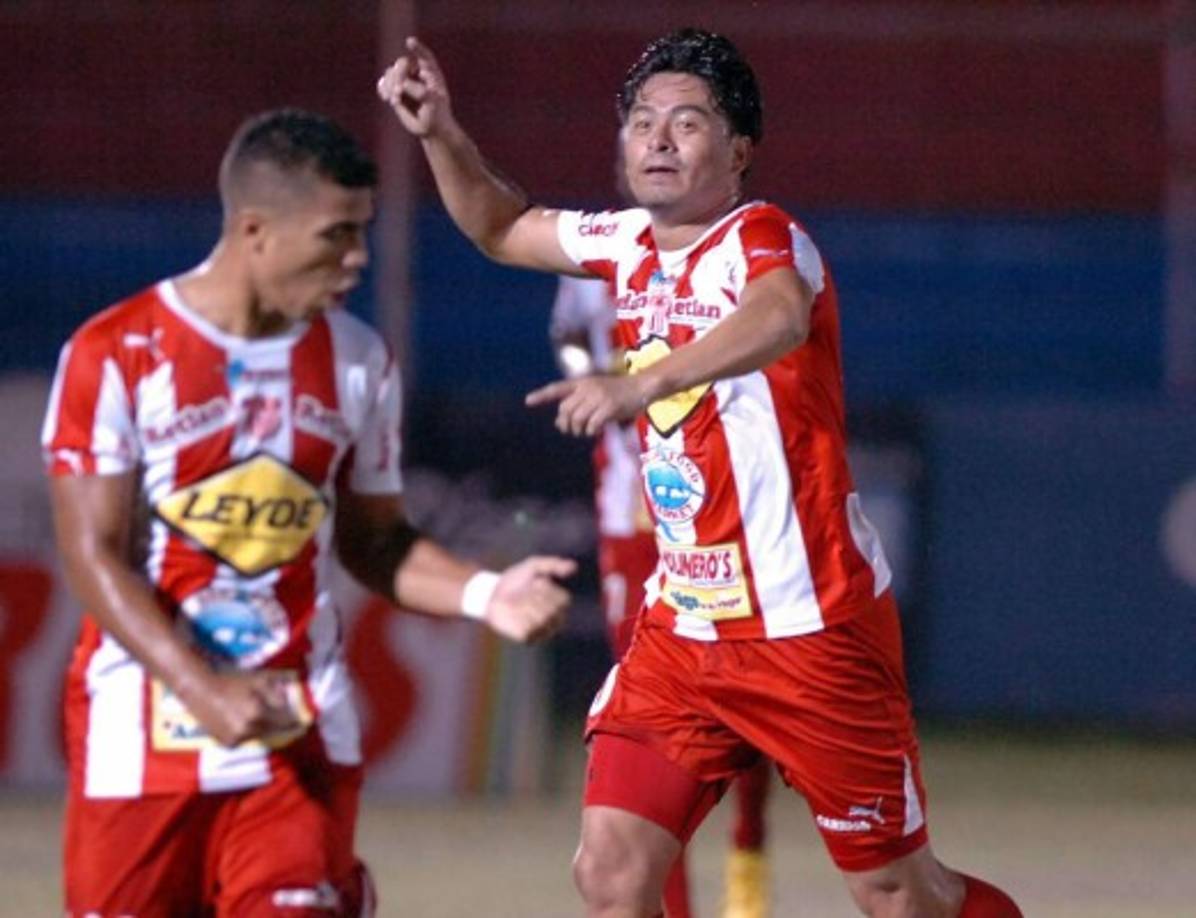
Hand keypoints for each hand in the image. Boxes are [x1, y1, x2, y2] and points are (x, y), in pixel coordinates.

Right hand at [177, 669, 301, 747]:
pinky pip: (247, 739)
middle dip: (280, 722)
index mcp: (258, 713)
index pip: (286, 722)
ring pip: (262, 735)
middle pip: (275, 730)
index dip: (295, 719)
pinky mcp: (228, 744)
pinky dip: (249, 732)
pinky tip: (244, 721)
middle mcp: (249, 730)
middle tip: (285, 717)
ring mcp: (237, 739)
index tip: (302, 719)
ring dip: (265, 728)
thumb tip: (291, 700)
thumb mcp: (259, 679)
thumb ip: (278, 691)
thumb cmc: (231, 681)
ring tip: (260, 715)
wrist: (200, 689)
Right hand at [377, 37, 452, 137]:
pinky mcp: (394, 90)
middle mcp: (416, 73)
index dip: (417, 48)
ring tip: (395, 100)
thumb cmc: (436, 115)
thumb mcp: (433, 104)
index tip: (410, 42)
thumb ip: (420, 92)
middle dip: (398, 75)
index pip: (424, 56)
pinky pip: (383, 83)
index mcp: (431, 73)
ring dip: (390, 84)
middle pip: (402, 64)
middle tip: (398, 91)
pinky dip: (383, 88)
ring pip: (390, 72)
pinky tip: (386, 98)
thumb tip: (402, 84)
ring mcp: (404, 81)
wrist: (431, 128)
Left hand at [484, 556, 575, 642]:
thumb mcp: (534, 566)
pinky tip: (512, 613)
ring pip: (539, 619)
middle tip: (523, 593)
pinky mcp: (528, 638)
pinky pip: (527, 629)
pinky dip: (518, 619)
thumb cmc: (516, 579)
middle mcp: (555, 620)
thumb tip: (574, 567)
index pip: (563, 599)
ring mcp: (542, 631)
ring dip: (525, 607)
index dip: (546, 589)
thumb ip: (553, 565)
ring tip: (517, 603)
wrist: (492, 593)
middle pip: (551, 610)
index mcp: (560, 604)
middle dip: (534, 597)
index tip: (534, 583)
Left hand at [526, 375, 647, 436]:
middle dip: (565, 424)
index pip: (557, 389)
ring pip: (577, 418)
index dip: (542, 395)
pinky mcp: (609, 406)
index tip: (527, 401)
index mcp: (582, 383)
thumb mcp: (597, 393)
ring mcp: (598, 396)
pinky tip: (596, 431)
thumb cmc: (618, 393)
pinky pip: (592, 424)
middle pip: (565, 410)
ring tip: (584, 432)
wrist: (641, 386)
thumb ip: (579, 405)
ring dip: (578, 430)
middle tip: (572, 431)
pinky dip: (592, 431)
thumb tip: (560, 424)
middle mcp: (587, 387)